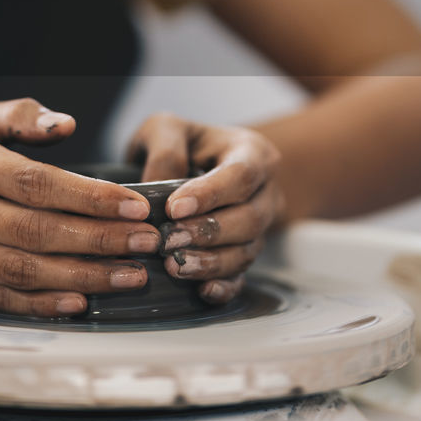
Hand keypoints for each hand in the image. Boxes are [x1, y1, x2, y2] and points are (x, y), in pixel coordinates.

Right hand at [0, 99, 158, 317]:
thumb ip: (22, 116)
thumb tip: (66, 124)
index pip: (33, 182)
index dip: (88, 196)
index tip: (135, 205)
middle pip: (32, 230)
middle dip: (98, 239)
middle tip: (147, 242)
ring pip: (21, 271)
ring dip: (82, 277)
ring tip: (130, 276)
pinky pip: (0, 299)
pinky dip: (43, 304)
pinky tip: (82, 300)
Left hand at [126, 113, 284, 304]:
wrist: (194, 161)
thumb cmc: (180, 142)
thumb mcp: (166, 128)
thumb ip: (164, 152)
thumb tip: (155, 196)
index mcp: (251, 152)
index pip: (240, 176)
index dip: (209, 195)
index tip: (174, 208)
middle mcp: (265, 191)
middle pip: (250, 218)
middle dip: (208, 233)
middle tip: (168, 240)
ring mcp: (260, 225)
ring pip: (247, 250)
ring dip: (211, 262)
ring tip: (175, 266)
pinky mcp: (246, 251)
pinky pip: (243, 275)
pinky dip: (225, 286)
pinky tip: (203, 291)